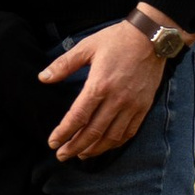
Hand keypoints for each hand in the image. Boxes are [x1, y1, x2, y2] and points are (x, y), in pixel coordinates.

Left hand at [40, 15, 163, 162]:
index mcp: (99, 85)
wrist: (151, 38)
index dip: (64, 132)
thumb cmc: (116, 40)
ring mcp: (132, 106)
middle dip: (75, 147)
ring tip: (80, 155)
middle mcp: (116, 100)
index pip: (78, 117)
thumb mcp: (86, 47)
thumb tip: (43, 78)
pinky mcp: (143, 107)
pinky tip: (105, 146)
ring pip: (111, 137)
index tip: (52, 142)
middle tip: (61, 155)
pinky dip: (115, 143)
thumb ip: (64, 65)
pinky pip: (129, 132)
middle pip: (93, 132)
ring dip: (94, 149)